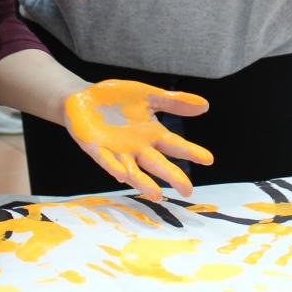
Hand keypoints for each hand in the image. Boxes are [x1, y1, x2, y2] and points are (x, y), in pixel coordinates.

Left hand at [64, 79, 211, 199]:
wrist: (83, 98)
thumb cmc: (118, 99)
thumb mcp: (149, 96)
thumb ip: (174, 102)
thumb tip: (206, 106)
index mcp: (152, 135)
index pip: (175, 145)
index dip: (191, 152)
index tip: (208, 159)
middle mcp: (137, 148)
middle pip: (158, 164)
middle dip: (172, 176)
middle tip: (188, 190)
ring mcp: (117, 151)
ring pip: (133, 170)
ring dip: (143, 182)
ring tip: (156, 195)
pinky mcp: (96, 149)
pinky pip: (106, 160)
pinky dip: (114, 167)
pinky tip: (122, 174)